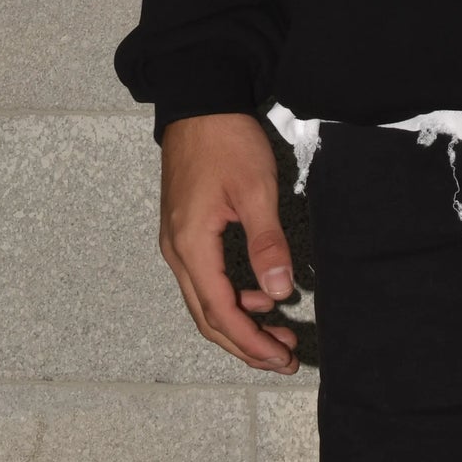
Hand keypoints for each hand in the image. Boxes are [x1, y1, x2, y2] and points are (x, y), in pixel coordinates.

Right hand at [159, 113, 301, 372]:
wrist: (199, 103)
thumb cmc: (225, 141)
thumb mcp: (255, 189)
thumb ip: (267, 242)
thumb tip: (278, 291)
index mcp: (191, 246)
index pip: (221, 311)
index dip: (251, 341)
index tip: (281, 357)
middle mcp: (177, 252)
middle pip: (208, 317)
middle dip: (245, 343)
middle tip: (284, 359)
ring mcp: (178, 243)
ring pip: (205, 301)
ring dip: (240, 322)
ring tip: (279, 332)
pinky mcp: (186, 232)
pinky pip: (205, 279)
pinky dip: (231, 296)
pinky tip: (258, 294)